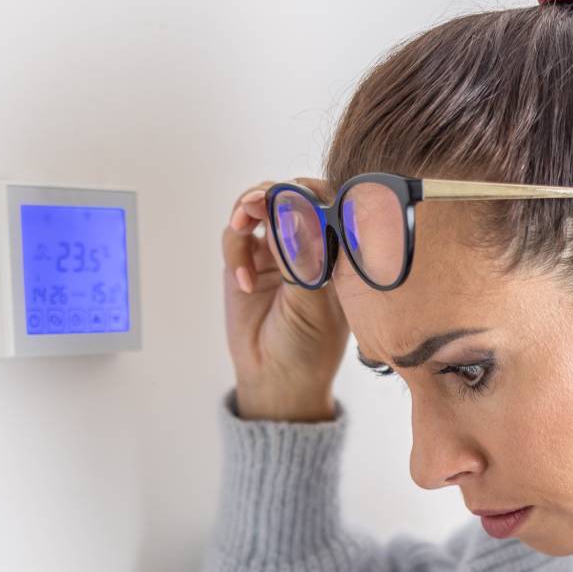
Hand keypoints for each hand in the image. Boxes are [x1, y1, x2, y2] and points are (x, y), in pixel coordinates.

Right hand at [221, 177, 351, 418]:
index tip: (295, 196)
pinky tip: (246, 283)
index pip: (328, 203)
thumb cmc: (309, 347)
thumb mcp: (313, 301)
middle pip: (289, 195)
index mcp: (336, 250)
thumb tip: (287, 210)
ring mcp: (274, 250)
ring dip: (249, 209)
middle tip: (258, 202)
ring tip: (243, 224)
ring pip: (258, 206)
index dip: (309, 191)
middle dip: (274, 194)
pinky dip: (236, 250)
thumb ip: (300, 255)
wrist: (277, 380)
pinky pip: (236, 236)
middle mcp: (306, 243)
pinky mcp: (245, 261)